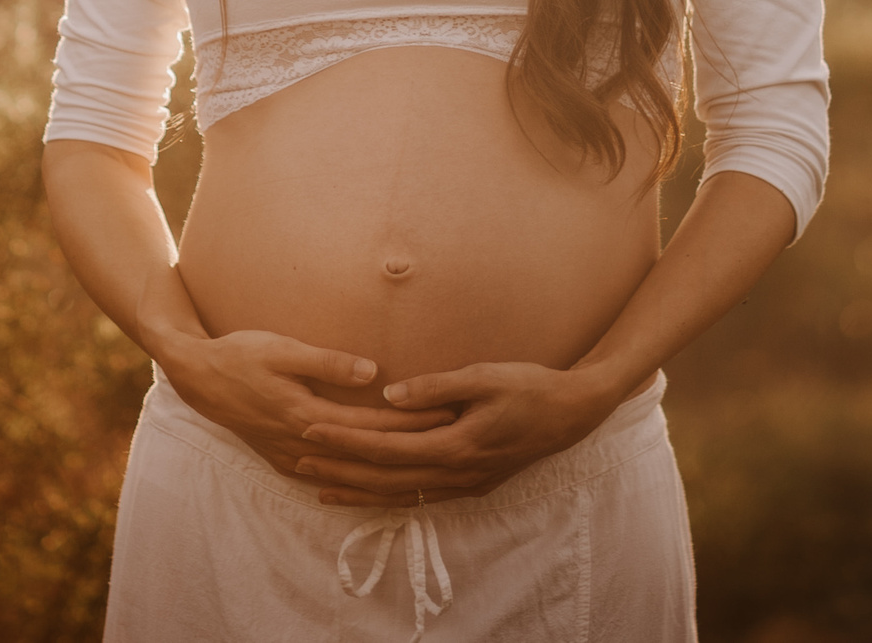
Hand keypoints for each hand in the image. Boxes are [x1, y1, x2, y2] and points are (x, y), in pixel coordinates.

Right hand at [161, 330, 458, 477]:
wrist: (197, 376)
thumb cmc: (242, 354)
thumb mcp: (283, 349)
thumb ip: (328, 363)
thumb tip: (374, 373)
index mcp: (305, 416)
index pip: (373, 425)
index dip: (412, 422)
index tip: (447, 414)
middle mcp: (300, 444)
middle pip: (367, 452)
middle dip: (411, 447)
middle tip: (453, 438)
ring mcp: (289, 457)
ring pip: (348, 472)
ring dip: (386, 467)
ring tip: (425, 460)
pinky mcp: (280, 458)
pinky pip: (327, 476)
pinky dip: (355, 478)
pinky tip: (375, 479)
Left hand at [292, 362, 625, 507]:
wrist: (574, 413)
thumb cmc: (530, 386)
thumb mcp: (484, 376)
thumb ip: (435, 387)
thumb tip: (387, 397)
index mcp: (457, 446)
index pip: (386, 448)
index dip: (345, 441)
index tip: (309, 431)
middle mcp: (458, 474)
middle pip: (386, 479)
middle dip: (339, 471)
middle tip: (297, 462)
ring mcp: (465, 484)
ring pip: (400, 495)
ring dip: (358, 491)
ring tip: (318, 486)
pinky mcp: (471, 484)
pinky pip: (419, 496)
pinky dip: (387, 496)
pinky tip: (367, 493)